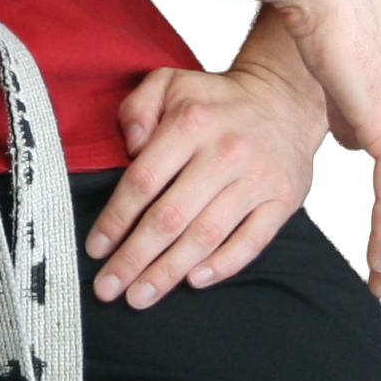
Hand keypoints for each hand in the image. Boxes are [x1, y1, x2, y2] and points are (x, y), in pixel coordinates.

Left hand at [84, 47, 327, 309]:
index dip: (116, 219)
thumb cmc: (214, 102)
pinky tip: (193, 281)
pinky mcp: (283, 199)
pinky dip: (223, 265)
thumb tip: (131, 148)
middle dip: (135, 258)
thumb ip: (138, 107)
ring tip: (140, 297)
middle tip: (108, 289)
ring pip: (206, 235)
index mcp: (192, 122)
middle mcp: (226, 152)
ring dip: (169, 271)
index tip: (96, 249)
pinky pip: (251, 241)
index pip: (144, 180)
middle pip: (171, 217)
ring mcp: (257, 179)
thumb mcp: (170, 84)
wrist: (284, 103)